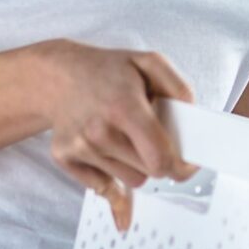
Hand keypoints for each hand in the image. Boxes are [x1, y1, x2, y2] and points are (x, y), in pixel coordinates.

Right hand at [38, 42, 193, 229]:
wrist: (57, 75)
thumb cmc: (108, 71)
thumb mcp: (150, 63)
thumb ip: (179, 90)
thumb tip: (191, 122)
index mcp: (123, 107)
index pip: (160, 160)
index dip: (181, 167)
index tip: (188, 164)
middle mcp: (98, 132)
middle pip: (150, 173)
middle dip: (158, 159)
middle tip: (151, 137)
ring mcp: (79, 148)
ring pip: (132, 180)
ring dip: (136, 164)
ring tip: (124, 135)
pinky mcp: (65, 159)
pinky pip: (104, 185)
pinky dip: (112, 172)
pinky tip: (106, 147)